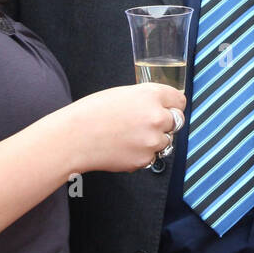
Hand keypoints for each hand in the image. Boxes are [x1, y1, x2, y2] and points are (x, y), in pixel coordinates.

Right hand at [62, 83, 185, 173]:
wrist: (74, 138)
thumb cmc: (92, 113)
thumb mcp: (123, 94)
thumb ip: (146, 99)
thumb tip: (162, 104)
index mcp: (151, 95)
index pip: (180, 100)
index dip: (173, 105)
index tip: (170, 108)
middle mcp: (157, 117)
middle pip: (178, 121)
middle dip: (166, 122)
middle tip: (146, 124)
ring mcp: (152, 140)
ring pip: (166, 140)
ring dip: (154, 140)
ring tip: (129, 136)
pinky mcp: (144, 159)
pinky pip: (152, 156)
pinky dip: (142, 154)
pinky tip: (123, 147)